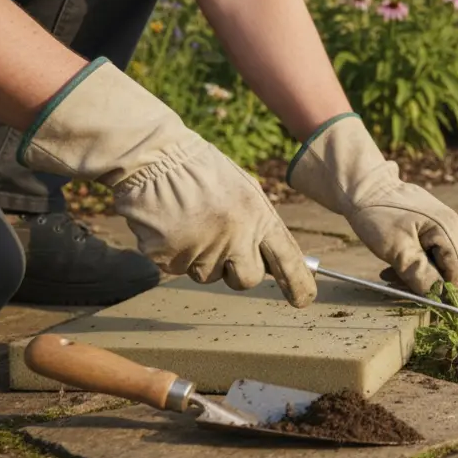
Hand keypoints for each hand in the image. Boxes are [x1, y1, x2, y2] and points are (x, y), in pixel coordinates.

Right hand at [18, 59, 317, 306]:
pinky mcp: (170, 257)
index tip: (303, 300)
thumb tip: (272, 258)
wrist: (154, 157)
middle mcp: (234, 238)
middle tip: (222, 247)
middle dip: (237, 271)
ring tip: (190, 221)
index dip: (298, 284)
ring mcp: (201, 250)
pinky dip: (173, 253)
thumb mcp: (244, 190)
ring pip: (207, 274)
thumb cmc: (201, 171)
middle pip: (246, 280)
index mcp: (258, 217)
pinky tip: (169, 225)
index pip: (288, 260)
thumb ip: (259, 224)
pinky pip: (176, 268)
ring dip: (201, 258)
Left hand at [286, 114, 457, 295]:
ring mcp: (440, 222)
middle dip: (432, 285)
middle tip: (407, 295)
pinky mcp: (428, 223)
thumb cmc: (377, 216)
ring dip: (419, 274)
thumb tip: (440, 299)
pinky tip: (392, 267)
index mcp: (446, 229)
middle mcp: (449, 224)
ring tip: (390, 278)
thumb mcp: (397, 250)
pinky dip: (414, 262)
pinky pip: (428, 250)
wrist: (361, 185)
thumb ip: (421, 275)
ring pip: (438, 260)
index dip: (454, 294)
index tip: (446, 316)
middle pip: (451, 266)